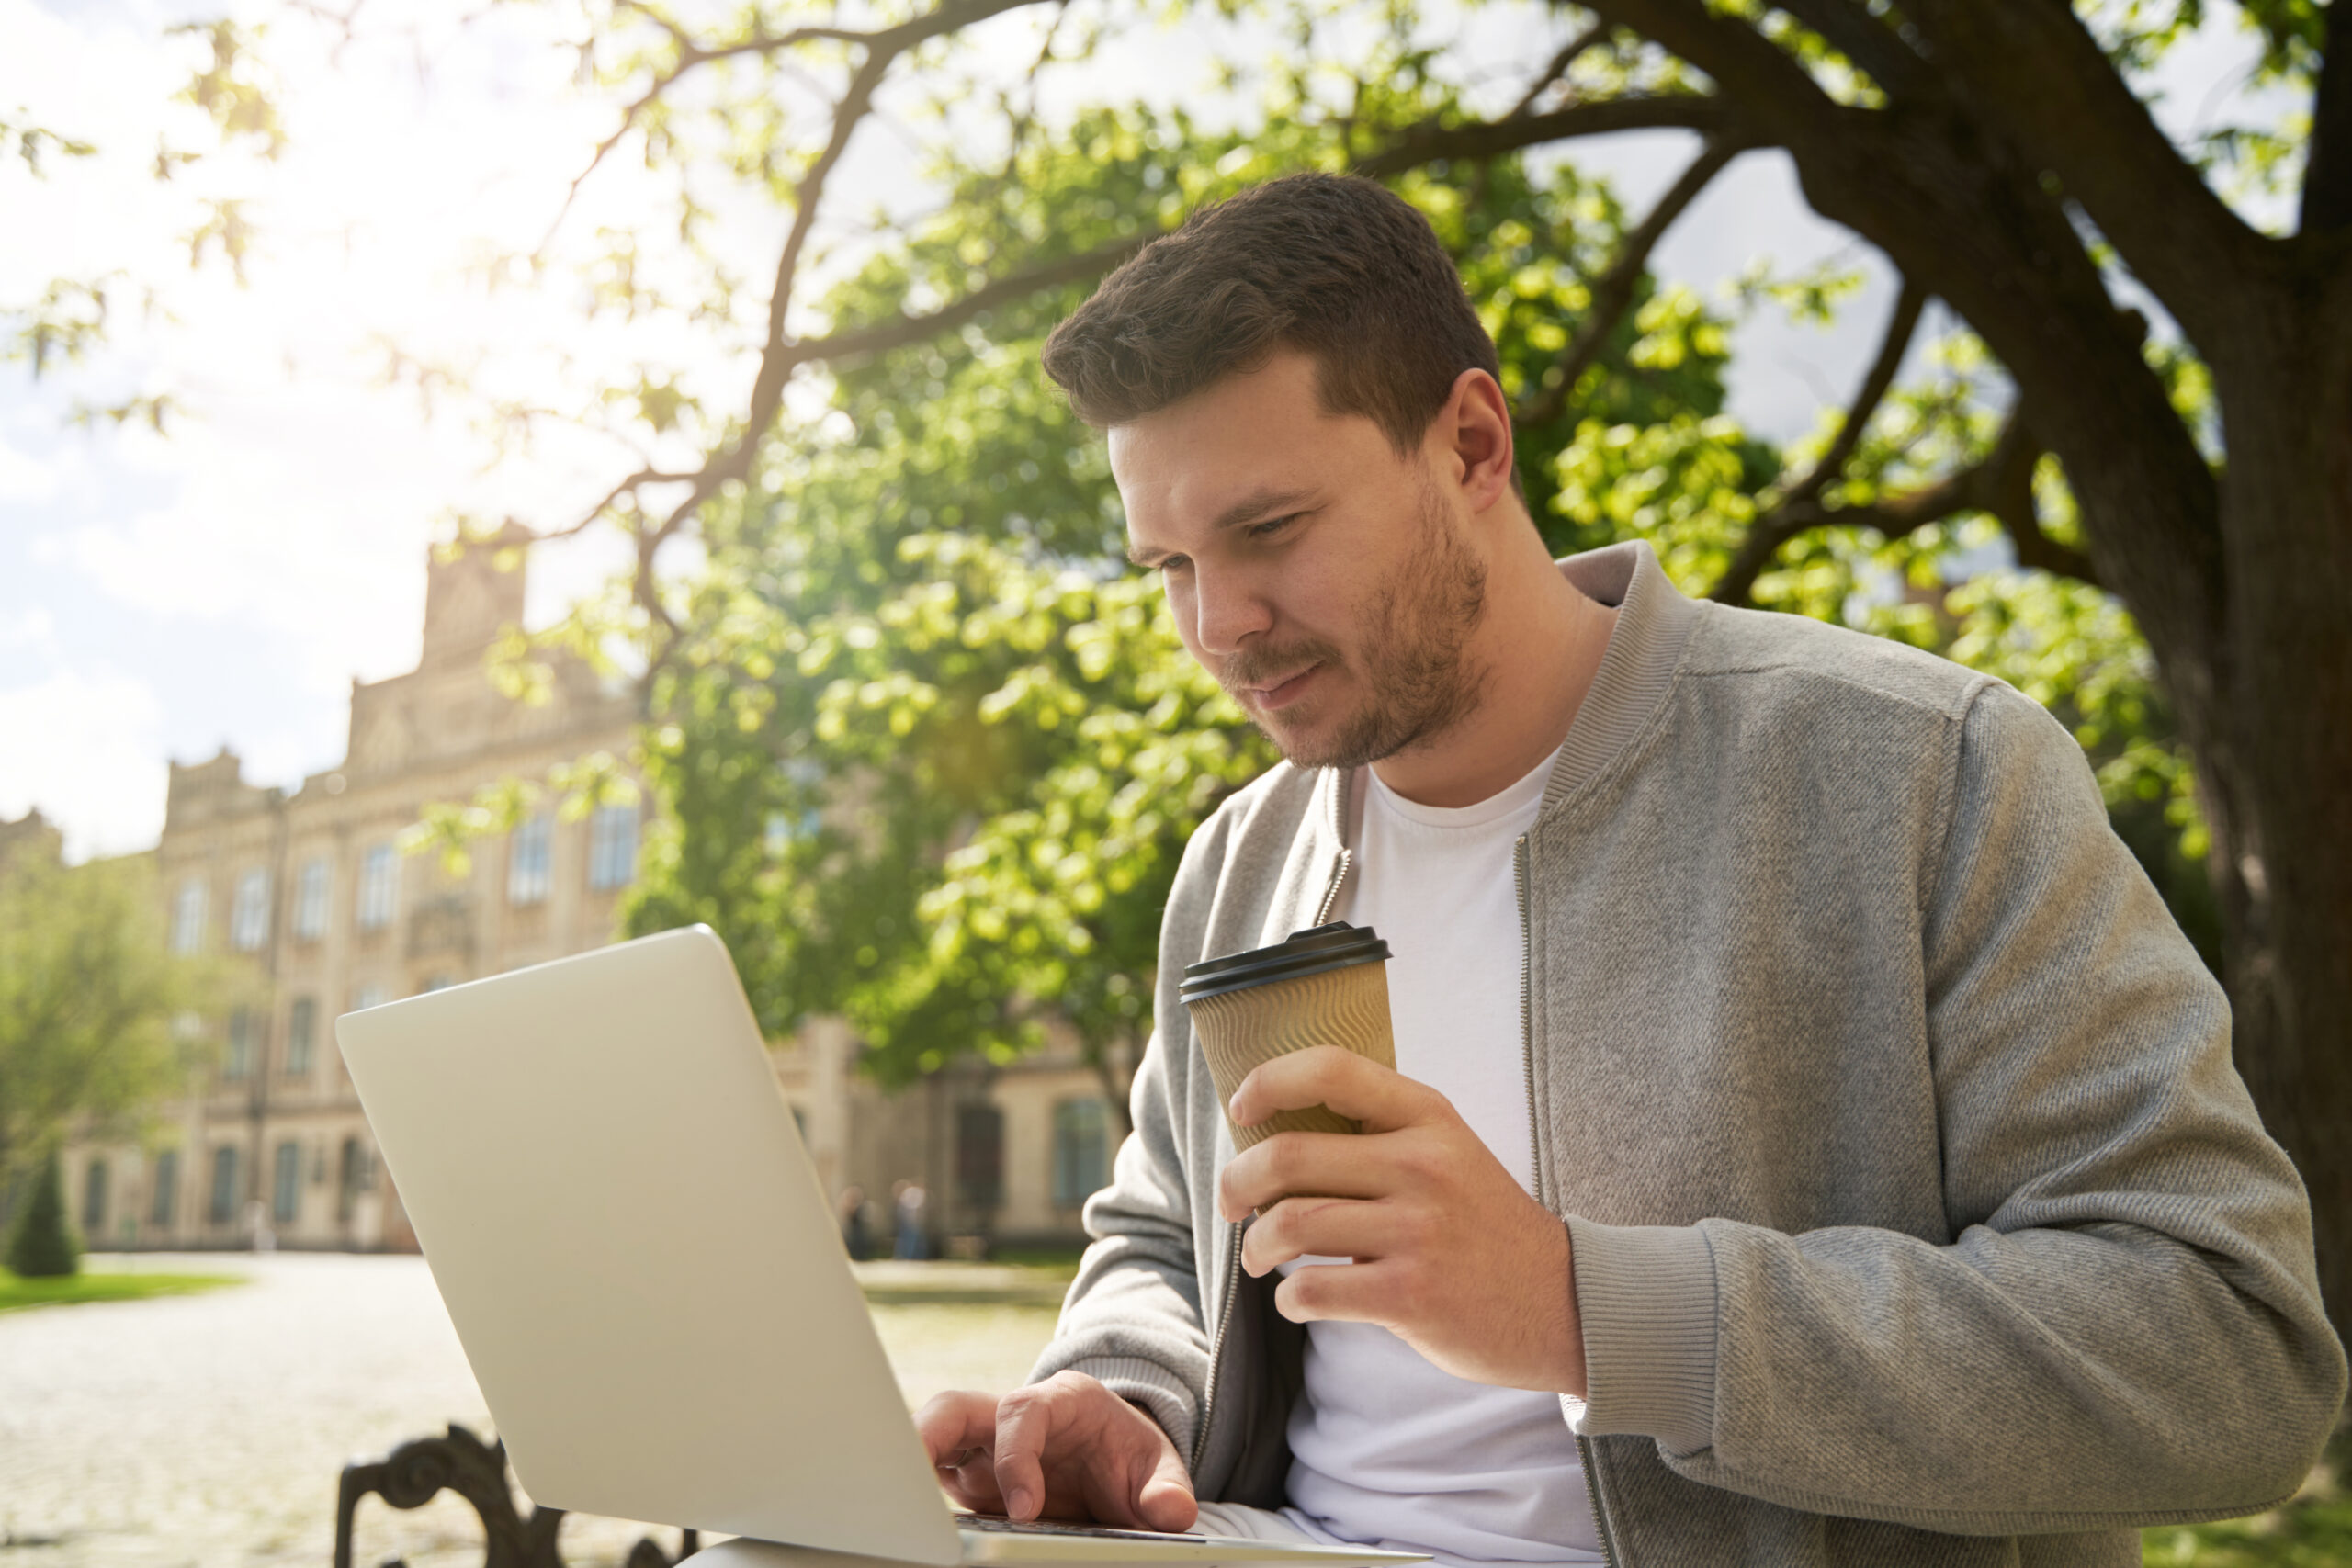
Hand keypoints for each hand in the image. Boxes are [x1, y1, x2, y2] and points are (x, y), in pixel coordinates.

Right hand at [916, 1371, 1197, 1529]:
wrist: (1117, 1459)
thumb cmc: (1131, 1459)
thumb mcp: (1160, 1469)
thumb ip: (1166, 1489)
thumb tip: (1172, 1513)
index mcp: (1061, 1401)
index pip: (1022, 1412)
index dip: (1017, 1458)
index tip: (1027, 1510)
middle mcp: (1012, 1417)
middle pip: (954, 1408)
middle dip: (927, 1437)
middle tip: (911, 1484)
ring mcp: (984, 1448)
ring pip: (931, 1439)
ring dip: (910, 1468)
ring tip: (893, 1510)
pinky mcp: (971, 1479)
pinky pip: (934, 1478)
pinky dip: (919, 1498)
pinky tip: (911, 1527)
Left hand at [1219, 1045, 1585, 1395]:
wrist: (1559, 1301)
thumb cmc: (1480, 1223)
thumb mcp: (1447, 1151)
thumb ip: (1378, 1132)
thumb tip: (1270, 1130)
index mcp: (1428, 1117)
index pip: (1330, 1069)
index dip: (1267, 1081)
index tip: (1240, 1110)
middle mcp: (1423, 1165)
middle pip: (1287, 1157)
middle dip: (1235, 1183)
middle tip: (1230, 1204)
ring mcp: (1418, 1232)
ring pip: (1289, 1226)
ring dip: (1255, 1247)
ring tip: (1258, 1256)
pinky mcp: (1411, 1297)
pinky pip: (1310, 1289)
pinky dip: (1287, 1297)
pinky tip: (1297, 1296)